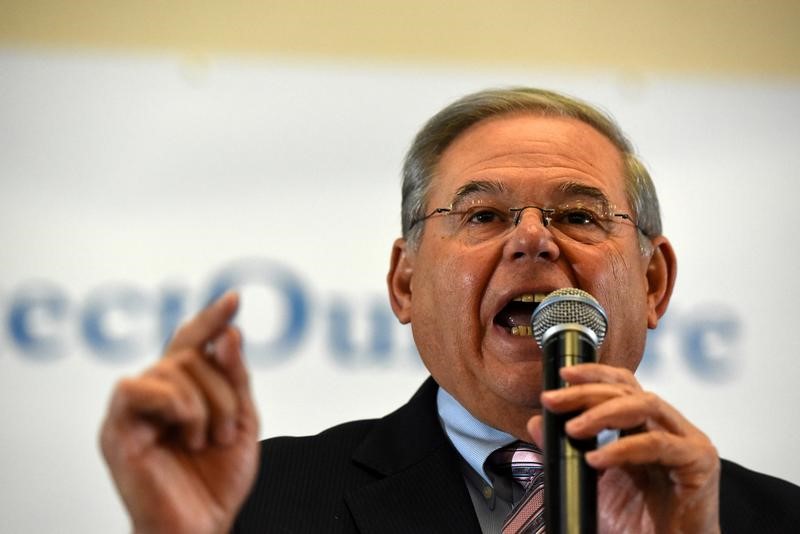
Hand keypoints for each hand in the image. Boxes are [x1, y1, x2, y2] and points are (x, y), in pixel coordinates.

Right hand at [99, 292, 258, 533]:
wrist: (201, 528)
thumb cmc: (217, 480)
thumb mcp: (243, 421)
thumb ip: (236, 377)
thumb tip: (230, 333)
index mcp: (182, 393)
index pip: (191, 343)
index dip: (210, 319)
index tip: (234, 298)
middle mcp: (155, 396)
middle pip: (190, 354)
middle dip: (223, 389)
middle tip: (228, 431)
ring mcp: (133, 411)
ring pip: (171, 367)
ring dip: (205, 402)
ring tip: (208, 439)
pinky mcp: (117, 430)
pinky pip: (135, 387)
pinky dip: (172, 401)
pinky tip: (186, 428)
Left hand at [527, 363, 719, 533]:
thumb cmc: (633, 524)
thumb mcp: (587, 482)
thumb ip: (563, 451)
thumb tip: (535, 423)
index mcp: (643, 427)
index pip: (621, 385)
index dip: (593, 374)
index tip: (561, 376)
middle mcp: (667, 428)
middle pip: (628, 390)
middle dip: (586, 392)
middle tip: (553, 401)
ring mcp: (686, 441)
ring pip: (644, 405)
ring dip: (603, 412)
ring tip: (573, 428)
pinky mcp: (700, 462)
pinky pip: (658, 443)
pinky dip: (623, 448)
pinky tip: (598, 459)